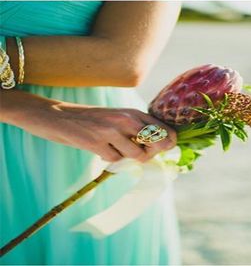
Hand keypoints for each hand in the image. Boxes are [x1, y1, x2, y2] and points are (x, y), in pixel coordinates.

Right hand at [24, 103, 176, 162]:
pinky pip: (115, 160)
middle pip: (155, 143)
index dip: (168, 142)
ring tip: (117, 150)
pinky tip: (101, 150)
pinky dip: (110, 159)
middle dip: (151, 153)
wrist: (60, 117)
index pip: (163, 128)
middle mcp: (126, 119)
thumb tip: (162, 145)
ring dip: (129, 158)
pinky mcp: (96, 143)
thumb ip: (138, 128)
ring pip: (137, 155)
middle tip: (139, 153)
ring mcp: (111, 131)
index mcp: (133, 112)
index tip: (164, 148)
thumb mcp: (120, 117)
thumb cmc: (94, 120)